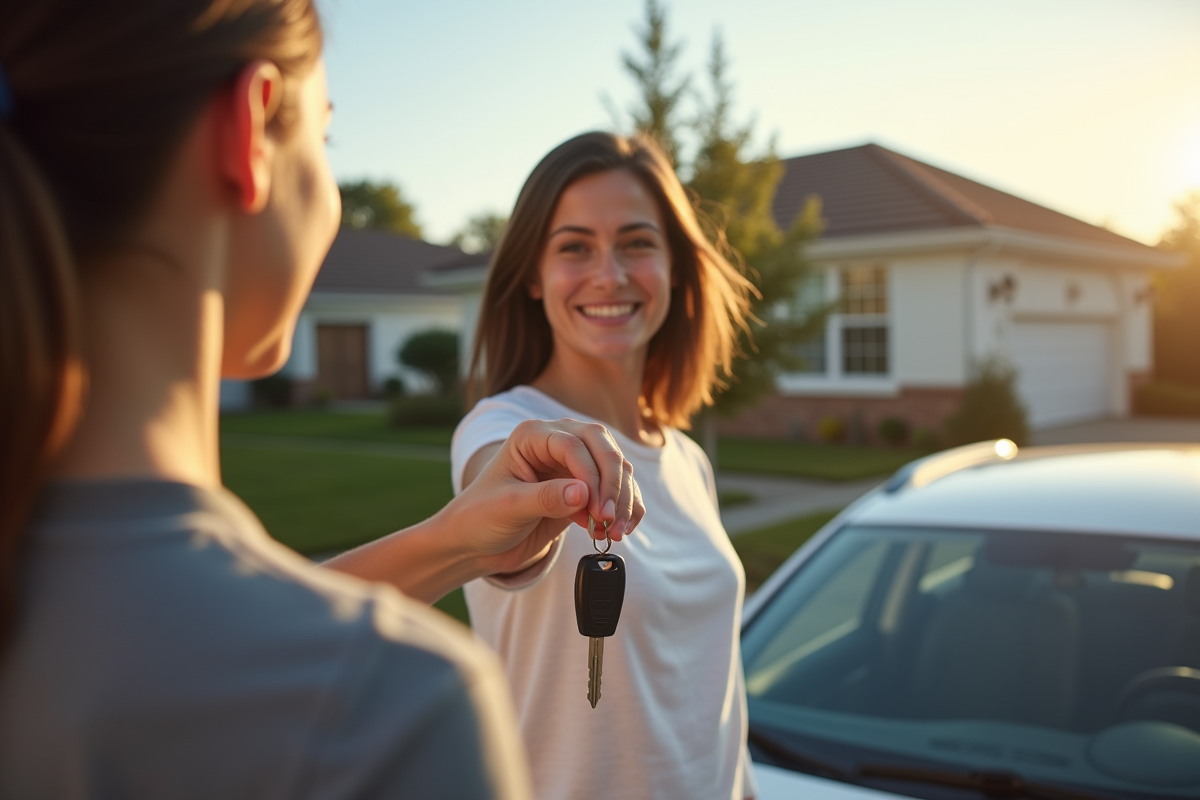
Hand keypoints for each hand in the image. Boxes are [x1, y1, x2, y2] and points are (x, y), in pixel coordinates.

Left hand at [448, 418, 644, 575]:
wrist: (475, 543)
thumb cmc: (480, 517)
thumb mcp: (508, 507)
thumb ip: (545, 498)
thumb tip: (584, 493)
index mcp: (532, 436)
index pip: (573, 444)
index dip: (590, 474)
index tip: (596, 508)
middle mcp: (556, 443)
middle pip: (602, 447)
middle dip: (613, 483)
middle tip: (611, 518)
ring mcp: (572, 465)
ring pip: (614, 468)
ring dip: (623, 499)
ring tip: (617, 532)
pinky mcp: (581, 490)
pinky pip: (614, 492)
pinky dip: (624, 509)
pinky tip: (621, 529)